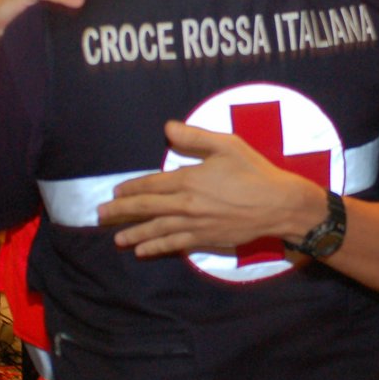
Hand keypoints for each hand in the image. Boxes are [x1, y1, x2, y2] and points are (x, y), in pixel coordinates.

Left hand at [97, 121, 321, 257]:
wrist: (278, 204)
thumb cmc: (254, 172)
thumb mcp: (227, 145)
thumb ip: (195, 136)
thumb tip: (167, 128)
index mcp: (189, 179)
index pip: (151, 184)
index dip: (131, 188)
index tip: (116, 193)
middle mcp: (186, 204)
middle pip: (146, 208)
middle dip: (121, 212)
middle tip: (101, 216)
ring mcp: (194, 224)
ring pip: (156, 230)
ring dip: (133, 234)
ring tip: (116, 239)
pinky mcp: (205, 239)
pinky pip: (174, 245)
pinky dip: (156, 248)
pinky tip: (142, 251)